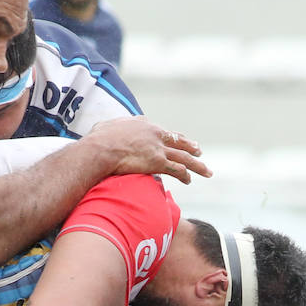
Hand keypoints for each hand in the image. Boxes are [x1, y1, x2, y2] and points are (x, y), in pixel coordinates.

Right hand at [86, 117, 210, 183]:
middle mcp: (156, 134)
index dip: (173, 136)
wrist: (100, 149)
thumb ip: (113, 127)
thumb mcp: (107, 126)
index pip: (164, 131)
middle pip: (179, 141)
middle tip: (199, 150)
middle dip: (191, 147)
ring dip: (197, 165)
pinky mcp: (158, 162)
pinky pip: (177, 170)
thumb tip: (105, 129)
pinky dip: (184, 176)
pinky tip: (189, 181)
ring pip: (184, 157)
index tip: (178, 139)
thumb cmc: (98, 140)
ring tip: (206, 171)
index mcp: (144, 124)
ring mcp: (158, 148)